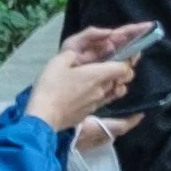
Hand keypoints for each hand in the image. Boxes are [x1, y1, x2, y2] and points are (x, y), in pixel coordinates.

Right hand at [29, 24, 149, 136]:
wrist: (43, 118)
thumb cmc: (51, 87)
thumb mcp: (58, 61)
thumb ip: (73, 53)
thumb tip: (80, 52)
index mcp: (97, 75)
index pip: (124, 68)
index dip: (127, 61)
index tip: (122, 54)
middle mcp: (102, 90)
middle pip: (122, 80)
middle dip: (122, 71)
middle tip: (114, 62)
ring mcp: (97, 103)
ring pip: (115, 91)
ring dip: (115, 83)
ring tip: (105, 76)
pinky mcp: (90, 112)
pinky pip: (105, 100)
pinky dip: (106, 93)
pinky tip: (94, 89)